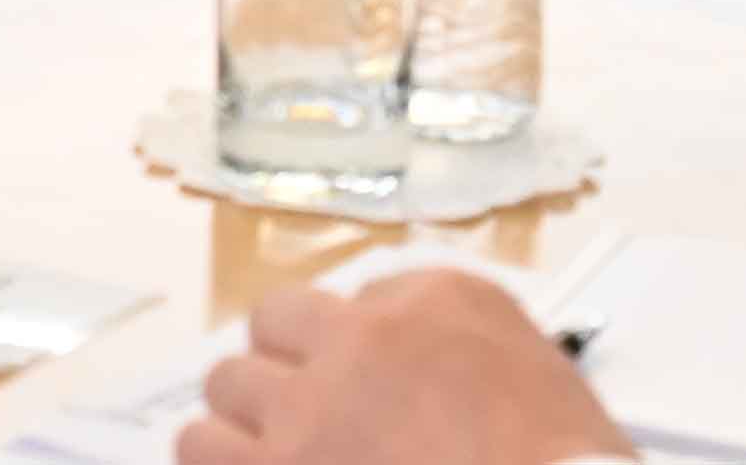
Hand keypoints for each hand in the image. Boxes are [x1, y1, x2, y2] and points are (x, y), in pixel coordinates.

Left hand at [177, 268, 633, 464]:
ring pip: (223, 393)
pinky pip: (201, 452)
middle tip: (306, 421)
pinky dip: (223, 463)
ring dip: (242, 428)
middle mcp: (361, 342)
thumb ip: (464, 344)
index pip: (355, 296)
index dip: (338, 346)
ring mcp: (308, 416)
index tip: (348, 379)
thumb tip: (405, 348)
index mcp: (435, 304)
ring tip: (269, 460)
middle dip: (282, 375)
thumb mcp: (543, 373)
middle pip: (271, 329)